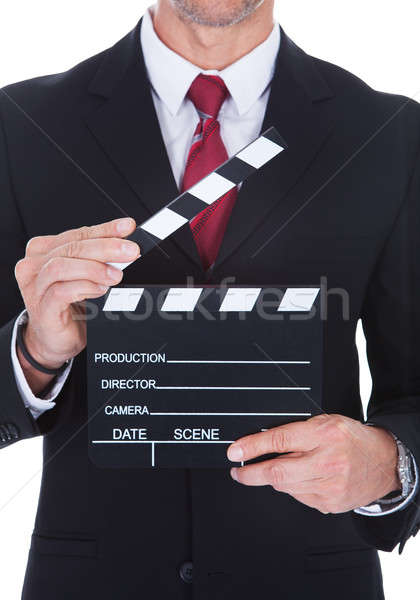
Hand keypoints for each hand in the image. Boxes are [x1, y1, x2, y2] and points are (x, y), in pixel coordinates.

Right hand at [15, 217, 138, 385]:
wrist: (56, 340)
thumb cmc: (70, 306)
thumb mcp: (86, 276)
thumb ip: (98, 258)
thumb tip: (126, 244)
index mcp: (44, 250)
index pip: (78, 234)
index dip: (105, 229)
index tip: (127, 228)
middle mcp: (35, 264)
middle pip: (72, 247)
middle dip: (106, 247)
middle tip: (131, 251)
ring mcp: (34, 286)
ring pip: (62, 266)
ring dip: (94, 268)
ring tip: (116, 275)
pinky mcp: (40, 308)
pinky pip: (61, 291)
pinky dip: (84, 287)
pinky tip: (100, 289)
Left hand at [227, 414, 399, 513]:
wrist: (384, 463)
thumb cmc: (352, 438)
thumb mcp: (325, 422)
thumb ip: (297, 431)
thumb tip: (262, 442)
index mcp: (324, 434)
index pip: (280, 440)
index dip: (253, 446)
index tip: (235, 451)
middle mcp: (327, 461)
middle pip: (277, 471)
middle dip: (250, 473)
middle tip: (237, 472)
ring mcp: (329, 486)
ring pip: (285, 486)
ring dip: (273, 478)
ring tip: (277, 468)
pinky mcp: (329, 504)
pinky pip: (298, 497)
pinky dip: (292, 487)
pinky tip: (301, 478)